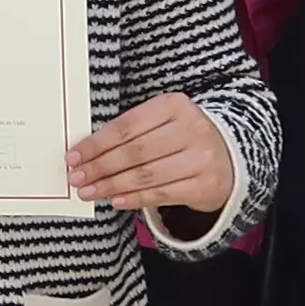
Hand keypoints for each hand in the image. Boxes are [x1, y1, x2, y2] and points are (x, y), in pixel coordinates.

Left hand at [69, 93, 239, 224]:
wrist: (230, 157)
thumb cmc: (182, 138)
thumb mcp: (161, 123)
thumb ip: (129, 133)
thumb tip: (85, 154)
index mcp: (174, 105)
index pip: (126, 126)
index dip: (96, 143)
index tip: (73, 156)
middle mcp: (192, 128)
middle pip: (135, 151)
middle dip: (100, 166)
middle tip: (77, 177)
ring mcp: (201, 158)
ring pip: (146, 175)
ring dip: (112, 185)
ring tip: (89, 191)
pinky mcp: (205, 184)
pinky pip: (161, 194)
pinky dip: (134, 198)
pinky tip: (115, 200)